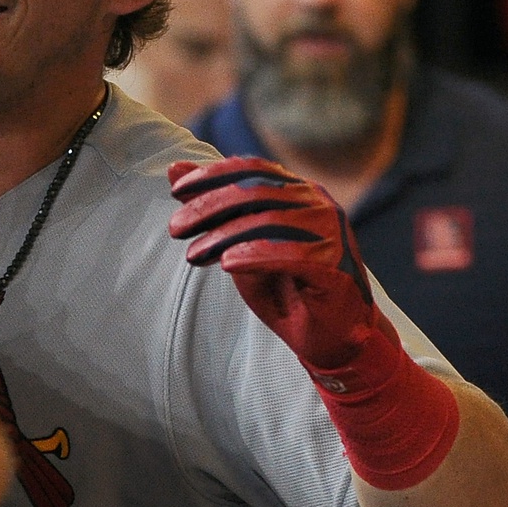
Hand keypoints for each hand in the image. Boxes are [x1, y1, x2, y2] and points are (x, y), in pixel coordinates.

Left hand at [164, 156, 459, 490]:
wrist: (332, 337)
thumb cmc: (286, 289)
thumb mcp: (238, 244)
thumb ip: (211, 207)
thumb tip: (172, 169)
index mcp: (298, 193)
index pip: (253, 170)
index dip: (213, 175)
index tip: (177, 190)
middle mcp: (318, 205)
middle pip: (256, 193)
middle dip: (209, 207)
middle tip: (176, 228)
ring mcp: (331, 234)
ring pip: (269, 221)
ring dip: (223, 236)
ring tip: (193, 254)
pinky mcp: (334, 266)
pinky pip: (290, 254)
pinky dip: (254, 255)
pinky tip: (226, 264)